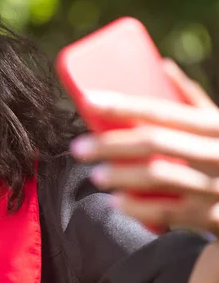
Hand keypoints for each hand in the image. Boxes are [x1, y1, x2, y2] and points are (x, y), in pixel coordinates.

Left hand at [69, 59, 218, 237]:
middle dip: (110, 144)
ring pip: (160, 176)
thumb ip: (192, 98)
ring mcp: (215, 185)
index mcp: (214, 125)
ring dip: (121, 175)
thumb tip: (162, 65)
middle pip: (154, 142)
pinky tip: (116, 203)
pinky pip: (169, 212)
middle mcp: (217, 152)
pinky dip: (139, 208)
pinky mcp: (212, 216)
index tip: (87, 101)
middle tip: (78, 147)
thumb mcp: (218, 124)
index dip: (121, 105)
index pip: (160, 109)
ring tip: (95, 175)